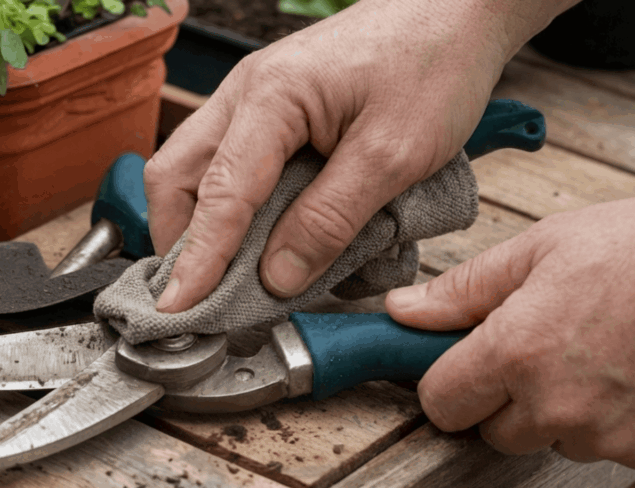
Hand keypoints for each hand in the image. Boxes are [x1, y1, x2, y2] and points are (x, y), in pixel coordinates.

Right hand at [145, 0, 575, 311]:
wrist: (456, 12)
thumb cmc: (433, 64)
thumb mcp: (393, 155)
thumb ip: (331, 219)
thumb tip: (278, 277)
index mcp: (270, 98)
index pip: (218, 195)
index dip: (197, 261)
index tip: (178, 311)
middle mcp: (246, 94)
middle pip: (177, 177)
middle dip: (180, 242)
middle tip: (198, 299)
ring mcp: (253, 100)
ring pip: (197, 172)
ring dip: (204, 227)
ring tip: (227, 279)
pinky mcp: (273, 112)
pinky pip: (230, 166)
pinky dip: (234, 209)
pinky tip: (261, 239)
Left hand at [386, 192, 634, 472]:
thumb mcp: (544, 246)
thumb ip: (464, 289)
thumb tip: (403, 313)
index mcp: (516, 352)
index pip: (440, 403)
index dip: (444, 380)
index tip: (459, 362)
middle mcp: (555, 407)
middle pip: (491, 430)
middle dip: (500, 396)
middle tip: (536, 347)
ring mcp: (606, 437)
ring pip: (548, 441)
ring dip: (556, 411)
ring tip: (594, 352)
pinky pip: (604, 449)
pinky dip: (608, 420)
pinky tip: (632, 372)